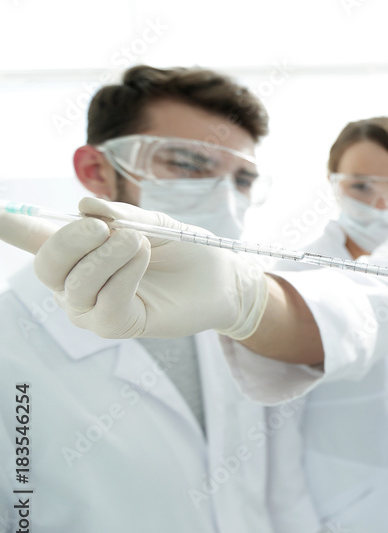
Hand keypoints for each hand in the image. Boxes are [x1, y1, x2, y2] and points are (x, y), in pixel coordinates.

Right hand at [0, 197, 266, 339]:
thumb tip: (83, 207)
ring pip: (76, 284)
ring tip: (138, 242)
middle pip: (46, 265)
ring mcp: (92, 308)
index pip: (30, 237)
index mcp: (76, 250)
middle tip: (105, 227)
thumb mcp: (152, 222)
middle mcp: (74, 282)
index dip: (8, 226)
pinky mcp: (117, 326)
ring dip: (108, 256)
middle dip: (71, 240)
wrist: (221, 277)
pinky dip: (122, 276)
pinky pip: (105, 303)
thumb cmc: (183, 249)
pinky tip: (142, 260)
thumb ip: (119, 214)